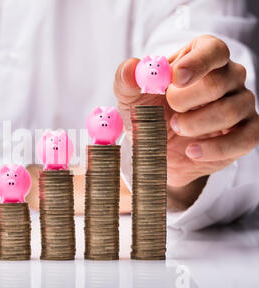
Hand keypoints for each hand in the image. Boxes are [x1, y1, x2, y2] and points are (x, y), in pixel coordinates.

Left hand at [114, 35, 258, 209]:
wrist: (157, 151)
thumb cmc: (148, 115)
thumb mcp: (130, 97)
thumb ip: (126, 80)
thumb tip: (131, 68)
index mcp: (201, 58)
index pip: (212, 49)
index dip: (196, 62)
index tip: (176, 78)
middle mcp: (228, 76)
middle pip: (220, 81)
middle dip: (186, 100)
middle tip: (170, 110)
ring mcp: (241, 103)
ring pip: (231, 110)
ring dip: (196, 124)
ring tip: (177, 128)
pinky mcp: (248, 132)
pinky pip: (245, 138)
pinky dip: (214, 148)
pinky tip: (192, 151)